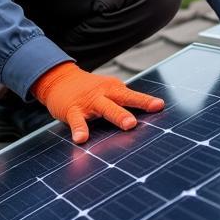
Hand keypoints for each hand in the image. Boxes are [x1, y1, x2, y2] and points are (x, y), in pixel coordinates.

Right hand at [33, 62, 164, 143]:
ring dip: (118, 116)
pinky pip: (77, 120)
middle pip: (122, 100)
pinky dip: (79, 129)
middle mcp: (104, 93)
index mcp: (114, 89)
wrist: (60, 79)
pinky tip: (81, 139)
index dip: (146, 101)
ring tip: (128, 125)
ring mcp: (88, 102)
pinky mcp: (72, 109)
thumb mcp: (107, 91)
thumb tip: (143, 123)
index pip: (132, 96)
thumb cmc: (90, 90)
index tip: (160, 106)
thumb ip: (122, 104)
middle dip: (136, 107)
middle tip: (144, 118)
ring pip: (105, 108)